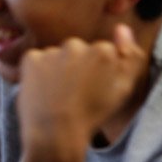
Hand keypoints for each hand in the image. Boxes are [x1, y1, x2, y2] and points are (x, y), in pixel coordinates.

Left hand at [17, 24, 146, 153]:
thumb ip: (130, 57)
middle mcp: (77, 45)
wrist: (57, 134)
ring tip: (57, 96)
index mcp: (103, 51)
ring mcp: (52, 51)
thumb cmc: (92, 115)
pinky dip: (36, 73)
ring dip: (55, 70)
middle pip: (76, 51)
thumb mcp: (123, 89)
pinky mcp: (31, 58)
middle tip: (73, 94)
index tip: (91, 89)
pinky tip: (42, 91)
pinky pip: (35, 60)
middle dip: (75, 67)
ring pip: (55, 56)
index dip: (94, 72)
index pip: (99, 52)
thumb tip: (122, 28)